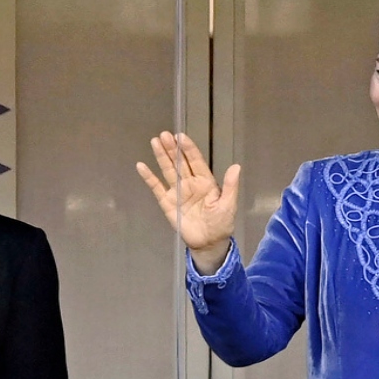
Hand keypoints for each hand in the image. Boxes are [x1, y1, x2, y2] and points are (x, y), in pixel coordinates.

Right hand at [136, 131, 240, 273]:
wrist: (208, 243)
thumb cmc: (221, 223)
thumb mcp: (228, 204)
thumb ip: (230, 186)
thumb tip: (236, 166)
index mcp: (205, 181)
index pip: (195, 161)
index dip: (188, 149)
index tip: (181, 136)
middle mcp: (190, 183)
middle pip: (179, 162)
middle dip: (172, 148)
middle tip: (164, 135)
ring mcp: (177, 192)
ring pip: (168, 170)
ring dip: (161, 157)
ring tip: (155, 142)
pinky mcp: (167, 203)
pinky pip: (156, 187)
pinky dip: (149, 177)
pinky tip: (141, 166)